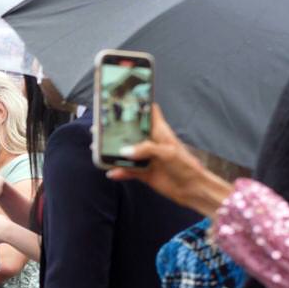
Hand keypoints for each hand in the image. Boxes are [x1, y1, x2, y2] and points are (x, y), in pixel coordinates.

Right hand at [106, 105, 234, 216]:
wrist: (192, 189)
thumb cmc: (185, 166)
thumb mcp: (167, 152)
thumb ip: (146, 149)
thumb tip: (123, 150)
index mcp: (159, 132)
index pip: (148, 112)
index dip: (137, 104)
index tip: (121, 98)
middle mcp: (150, 142)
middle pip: (130, 132)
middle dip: (115, 129)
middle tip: (97, 127)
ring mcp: (145, 157)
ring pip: (125, 151)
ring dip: (111, 151)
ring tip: (96, 148)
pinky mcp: (143, 172)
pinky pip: (127, 170)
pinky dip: (119, 171)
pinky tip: (111, 173)